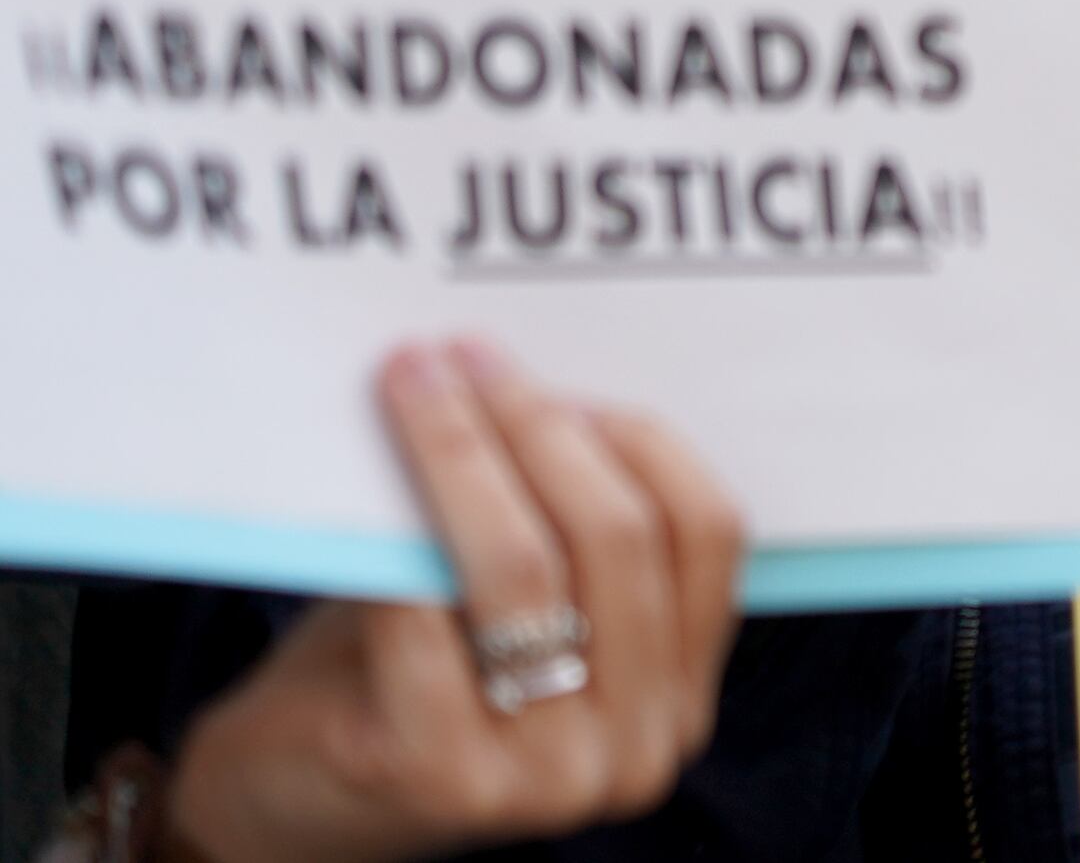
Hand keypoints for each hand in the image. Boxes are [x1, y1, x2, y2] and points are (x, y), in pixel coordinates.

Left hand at [166, 341, 744, 862]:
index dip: (637, 435)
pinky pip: (426, 616)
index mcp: (678, 701)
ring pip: (526, 567)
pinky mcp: (442, 778)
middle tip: (468, 357)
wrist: (283, 812)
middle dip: (539, 425)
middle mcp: (635, 748)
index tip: (556, 370)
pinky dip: (399, 534)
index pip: (705, 531)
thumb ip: (555, 532)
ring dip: (464, 453)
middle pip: (616, 536)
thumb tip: (534, 380)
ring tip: (415, 384)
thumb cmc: (401, 688)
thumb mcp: (511, 618)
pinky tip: (366, 474)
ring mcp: (546, 774)